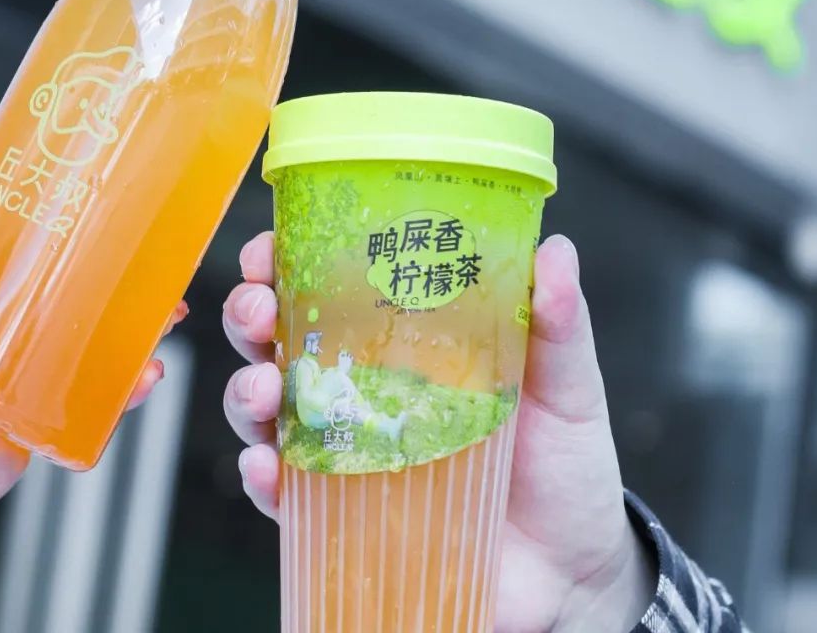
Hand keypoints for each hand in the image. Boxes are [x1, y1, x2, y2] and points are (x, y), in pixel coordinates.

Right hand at [221, 232, 655, 632]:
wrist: (570, 569)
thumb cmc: (563, 467)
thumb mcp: (567, 387)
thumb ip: (558, 325)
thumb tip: (557, 252)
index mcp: (407, 342)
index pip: (332, 286)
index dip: (289, 259)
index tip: (271, 246)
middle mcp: (363, 390)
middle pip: (280, 339)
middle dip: (251, 315)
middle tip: (259, 309)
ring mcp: (347, 452)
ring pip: (267, 411)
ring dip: (246, 391)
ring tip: (264, 390)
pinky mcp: (342, 515)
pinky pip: (284, 495)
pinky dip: (263, 477)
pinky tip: (268, 466)